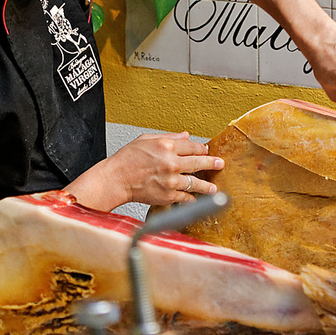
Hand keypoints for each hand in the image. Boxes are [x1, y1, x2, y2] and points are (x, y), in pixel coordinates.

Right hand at [64, 132, 224, 210]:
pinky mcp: (168, 195)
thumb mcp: (146, 139)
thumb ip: (169, 137)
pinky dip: (190, 198)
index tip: (207, 152)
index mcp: (167, 146)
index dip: (202, 149)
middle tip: (220, 164)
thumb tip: (186, 136)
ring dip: (206, 186)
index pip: (192, 147)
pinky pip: (185, 197)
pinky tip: (195, 198)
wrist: (116, 179)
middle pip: (199, 163)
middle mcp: (171, 163)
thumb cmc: (127, 160)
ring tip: (213, 188)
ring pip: (196, 183)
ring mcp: (171, 180)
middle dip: (212, 164)